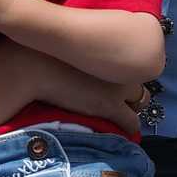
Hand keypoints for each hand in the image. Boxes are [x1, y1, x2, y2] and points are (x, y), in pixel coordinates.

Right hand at [8, 46, 141, 136]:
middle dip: (132, 91)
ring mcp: (118, 86)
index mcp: (111, 47)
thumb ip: (83, 50)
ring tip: (119, 116)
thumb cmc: (42, 51)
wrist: (34, 65)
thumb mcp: (69, 44)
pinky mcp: (110, 106)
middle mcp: (119, 65)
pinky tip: (120, 131)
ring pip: (141, 101)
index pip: (132, 61)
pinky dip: (128, 128)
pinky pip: (132, 123)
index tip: (116, 80)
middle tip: (118, 99)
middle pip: (140, 79)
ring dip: (132, 108)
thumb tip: (83, 51)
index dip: (125, 73)